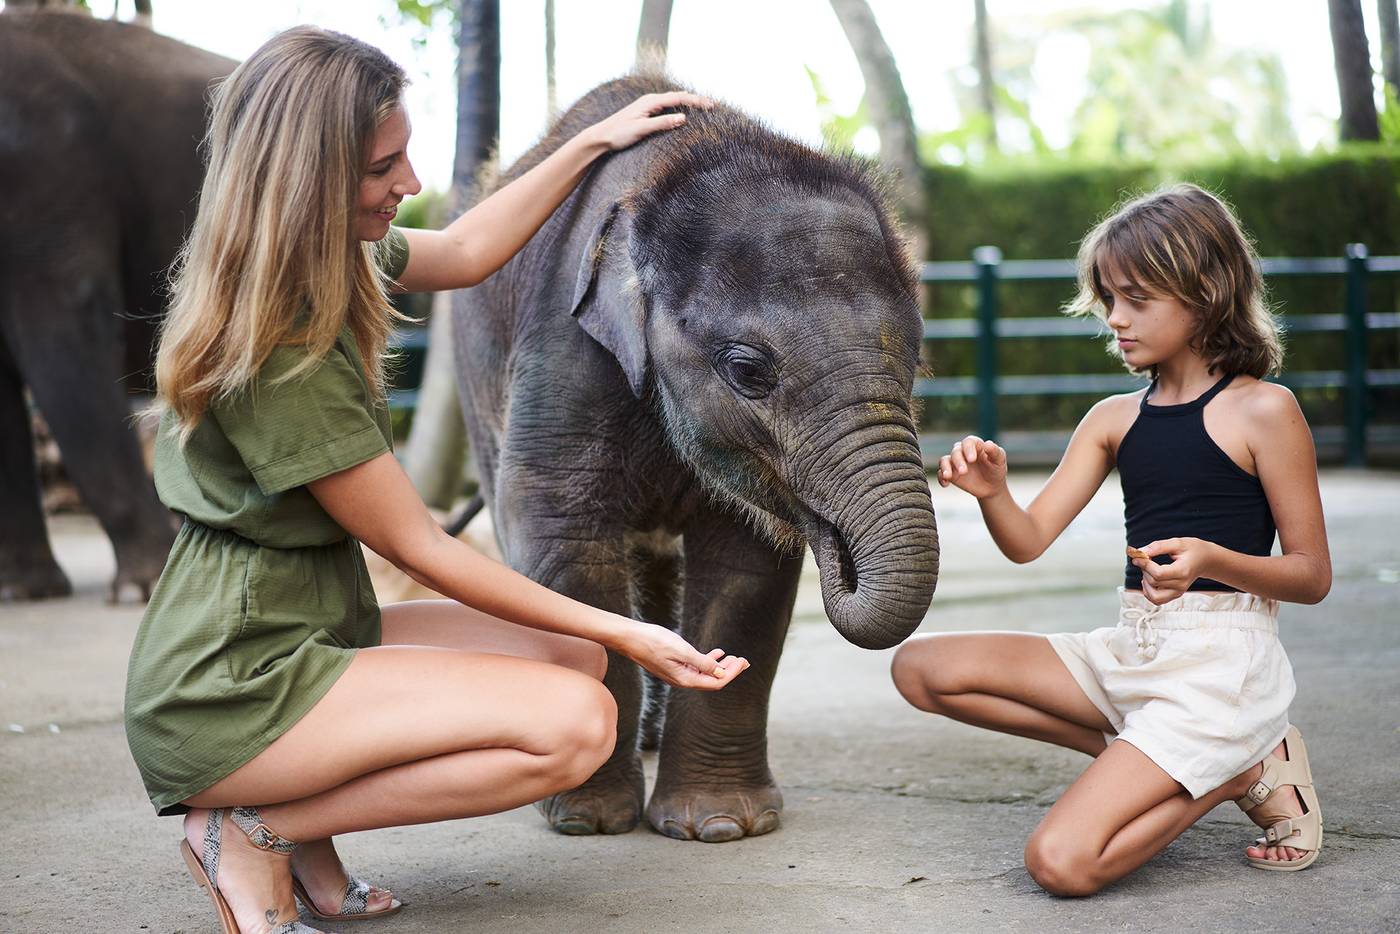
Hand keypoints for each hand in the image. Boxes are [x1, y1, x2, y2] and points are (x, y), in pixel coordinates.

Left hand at [587, 91, 714, 151]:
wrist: (601, 136)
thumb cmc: (619, 133)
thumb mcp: (642, 129)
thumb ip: (662, 123)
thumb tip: (684, 118)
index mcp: (651, 101)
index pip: (679, 98)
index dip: (696, 101)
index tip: (711, 105)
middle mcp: (650, 100)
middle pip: (678, 96)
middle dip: (696, 100)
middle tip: (713, 105)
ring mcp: (648, 105)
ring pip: (673, 100)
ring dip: (688, 102)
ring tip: (703, 106)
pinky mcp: (646, 112)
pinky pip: (667, 106)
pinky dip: (679, 107)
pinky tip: (684, 111)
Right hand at [616, 622, 749, 690]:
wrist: (630, 638)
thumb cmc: (653, 641)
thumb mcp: (681, 650)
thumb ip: (702, 662)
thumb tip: (720, 673)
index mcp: (685, 679)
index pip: (716, 682)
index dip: (732, 673)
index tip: (743, 661)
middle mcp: (683, 680)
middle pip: (713, 680)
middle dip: (730, 671)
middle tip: (744, 660)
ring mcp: (678, 673)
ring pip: (706, 674)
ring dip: (721, 666)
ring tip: (734, 658)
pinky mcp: (674, 665)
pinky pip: (696, 667)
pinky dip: (708, 661)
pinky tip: (716, 654)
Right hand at [937, 435, 1007, 498]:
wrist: (991, 486)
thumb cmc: (996, 469)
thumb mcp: (999, 460)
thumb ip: (995, 451)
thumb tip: (987, 444)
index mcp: (975, 445)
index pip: (968, 442)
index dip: (968, 449)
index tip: (972, 459)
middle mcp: (963, 452)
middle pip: (956, 451)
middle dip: (958, 461)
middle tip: (964, 472)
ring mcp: (955, 463)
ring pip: (944, 460)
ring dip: (945, 467)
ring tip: (948, 476)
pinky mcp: (950, 474)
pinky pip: (940, 473)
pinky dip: (941, 478)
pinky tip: (945, 484)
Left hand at [1131, 537, 1217, 604]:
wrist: (1206, 560)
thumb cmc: (1193, 550)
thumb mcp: (1177, 543)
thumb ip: (1158, 546)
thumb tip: (1140, 551)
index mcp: (1183, 571)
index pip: (1158, 574)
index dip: (1144, 565)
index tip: (1137, 557)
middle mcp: (1181, 585)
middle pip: (1153, 583)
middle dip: (1144, 570)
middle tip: (1146, 559)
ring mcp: (1178, 592)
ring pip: (1154, 596)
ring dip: (1145, 584)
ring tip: (1148, 572)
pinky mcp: (1175, 595)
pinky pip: (1157, 600)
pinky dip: (1149, 592)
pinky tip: (1150, 580)